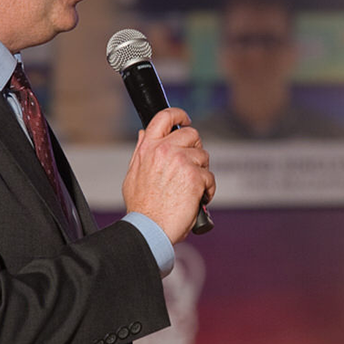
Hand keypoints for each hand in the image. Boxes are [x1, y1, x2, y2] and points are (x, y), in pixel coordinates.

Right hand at [121, 108, 214, 243]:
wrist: (150, 228)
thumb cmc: (142, 207)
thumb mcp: (133, 174)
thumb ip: (141, 151)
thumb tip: (145, 133)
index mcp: (148, 148)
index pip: (164, 117)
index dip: (178, 114)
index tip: (185, 119)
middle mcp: (164, 150)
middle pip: (191, 134)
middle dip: (195, 148)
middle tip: (191, 166)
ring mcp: (181, 162)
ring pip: (203, 156)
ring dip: (201, 172)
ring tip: (191, 189)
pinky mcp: (195, 176)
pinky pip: (210, 177)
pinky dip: (207, 189)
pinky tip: (197, 199)